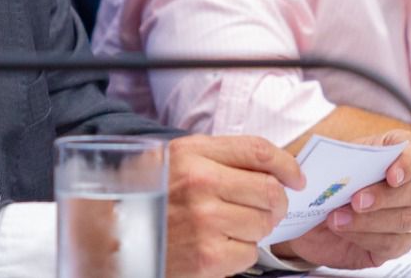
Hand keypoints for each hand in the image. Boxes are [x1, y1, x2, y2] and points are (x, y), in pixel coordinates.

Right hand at [163, 135, 302, 277]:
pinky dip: (240, 253)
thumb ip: (222, 156)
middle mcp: (201, 184)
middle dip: (275, 203)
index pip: (259, 152)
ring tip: (230, 227)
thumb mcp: (180, 158)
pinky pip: (249, 254)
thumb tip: (274, 167)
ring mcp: (205, 222)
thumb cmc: (151, 195)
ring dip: (255, 229)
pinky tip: (218, 245)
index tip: (296, 178)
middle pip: (270, 191)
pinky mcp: (207, 257)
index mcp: (195, 154)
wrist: (114, 233)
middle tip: (265, 208)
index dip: (287, 165)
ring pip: (263, 224)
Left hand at [271, 128, 410, 269]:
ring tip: (337, 218)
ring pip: (407, 219)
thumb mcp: (321, 164)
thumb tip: (317, 165)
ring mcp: (408, 213)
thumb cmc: (324, 183)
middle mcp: (408, 183)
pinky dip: (365, 237)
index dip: (407, 162)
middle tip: (356, 201)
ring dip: (369, 220)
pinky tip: (344, 231)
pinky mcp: (398, 242)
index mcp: (392, 153)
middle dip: (385, 196)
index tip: (391, 175)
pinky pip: (393, 243)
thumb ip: (325, 159)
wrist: (312, 217)